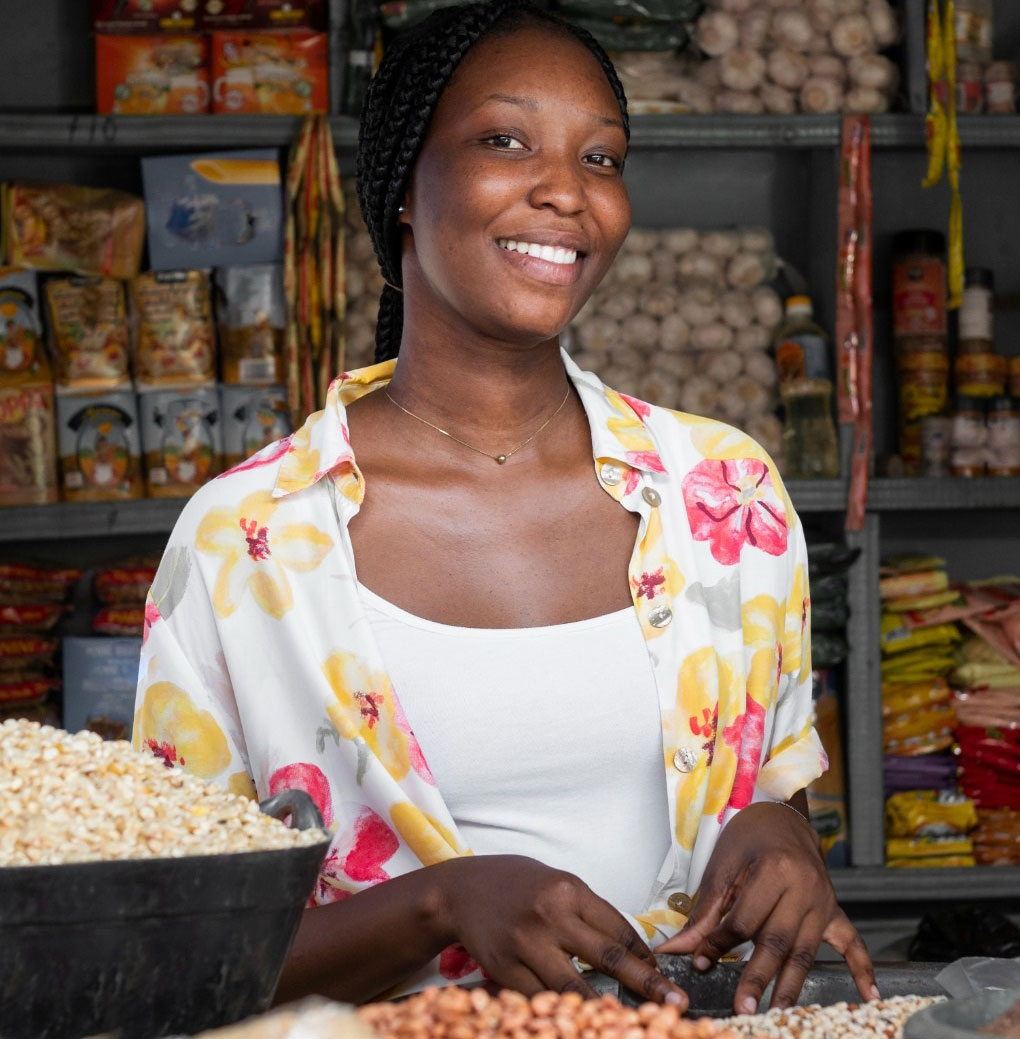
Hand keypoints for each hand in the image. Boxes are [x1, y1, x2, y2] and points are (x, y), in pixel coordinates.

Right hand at [435, 854, 687, 1006]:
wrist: (460, 889)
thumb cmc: (514, 884)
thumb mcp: (555, 883)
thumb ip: (586, 912)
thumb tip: (627, 948)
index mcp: (568, 889)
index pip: (618, 928)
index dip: (645, 956)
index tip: (664, 974)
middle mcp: (550, 915)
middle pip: (609, 957)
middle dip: (647, 984)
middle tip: (676, 1003)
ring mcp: (526, 944)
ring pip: (576, 988)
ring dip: (606, 1011)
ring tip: (630, 1026)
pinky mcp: (504, 968)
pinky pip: (541, 999)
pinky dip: (561, 1012)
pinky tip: (576, 1022)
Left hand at [656, 802, 877, 1014]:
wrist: (780, 815)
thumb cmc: (748, 836)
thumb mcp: (722, 866)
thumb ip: (704, 912)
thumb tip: (676, 949)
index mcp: (774, 869)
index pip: (746, 919)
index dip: (720, 943)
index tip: (700, 962)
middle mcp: (805, 887)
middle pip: (778, 941)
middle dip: (757, 977)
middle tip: (742, 1006)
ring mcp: (824, 900)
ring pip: (806, 950)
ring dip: (791, 986)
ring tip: (776, 1013)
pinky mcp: (834, 909)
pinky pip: (852, 941)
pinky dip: (862, 969)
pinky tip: (868, 995)